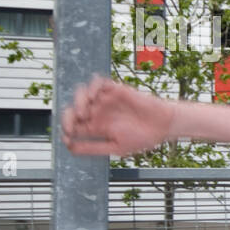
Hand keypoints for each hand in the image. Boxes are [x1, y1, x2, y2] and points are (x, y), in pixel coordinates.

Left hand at [61, 76, 176, 155]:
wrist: (163, 126)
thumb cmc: (142, 138)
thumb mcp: (115, 147)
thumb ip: (92, 147)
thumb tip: (69, 147)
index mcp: (96, 127)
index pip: (73, 125)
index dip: (66, 129)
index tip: (68, 137)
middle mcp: (98, 112)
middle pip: (73, 109)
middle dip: (67, 117)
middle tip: (72, 126)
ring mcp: (105, 100)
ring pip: (81, 94)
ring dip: (78, 101)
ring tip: (84, 112)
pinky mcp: (115, 90)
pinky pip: (97, 82)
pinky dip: (91, 87)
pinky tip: (93, 97)